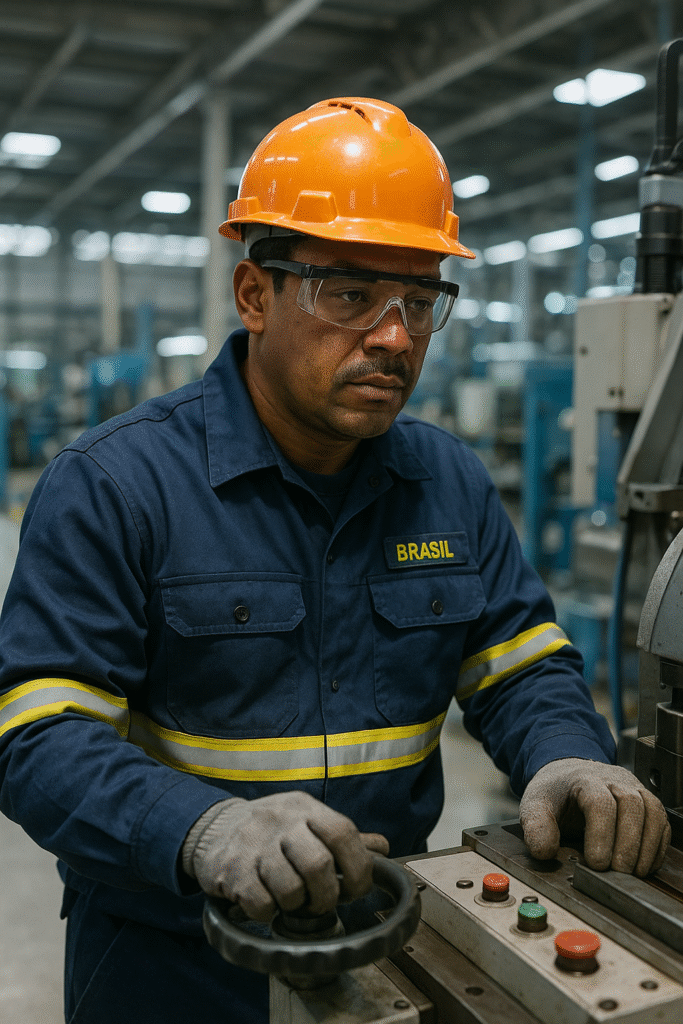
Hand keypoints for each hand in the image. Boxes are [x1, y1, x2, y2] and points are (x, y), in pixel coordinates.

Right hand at [181, 791, 389, 920]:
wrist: (213, 829)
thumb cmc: (271, 832)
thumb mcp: (306, 822)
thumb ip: (342, 838)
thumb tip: (383, 849)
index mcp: (305, 808)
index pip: (343, 832)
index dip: (358, 867)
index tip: (355, 889)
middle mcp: (281, 821)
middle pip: (319, 865)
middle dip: (326, 895)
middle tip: (320, 902)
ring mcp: (254, 844)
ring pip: (291, 889)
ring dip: (295, 904)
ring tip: (289, 899)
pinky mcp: (232, 869)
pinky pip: (261, 904)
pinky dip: (268, 912)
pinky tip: (263, 900)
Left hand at [519, 758, 669, 876]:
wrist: (568, 774)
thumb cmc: (555, 792)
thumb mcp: (535, 805)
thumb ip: (535, 827)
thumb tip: (544, 853)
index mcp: (584, 779)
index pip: (599, 802)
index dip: (601, 834)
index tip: (596, 863)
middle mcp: (614, 780)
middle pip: (631, 804)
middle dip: (627, 843)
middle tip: (617, 872)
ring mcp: (634, 789)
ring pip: (652, 811)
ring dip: (647, 846)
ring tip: (633, 872)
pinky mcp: (646, 803)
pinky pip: (661, 822)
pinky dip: (657, 846)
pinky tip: (644, 865)